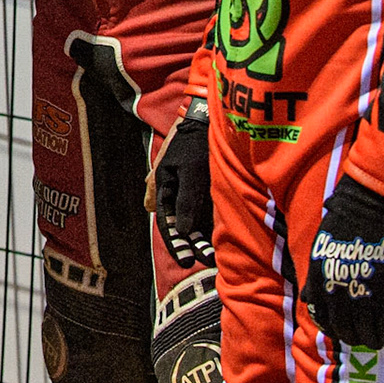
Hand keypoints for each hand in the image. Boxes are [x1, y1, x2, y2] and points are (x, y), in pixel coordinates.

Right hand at [150, 100, 214, 266]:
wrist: (206, 120)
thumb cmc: (195, 143)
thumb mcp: (189, 172)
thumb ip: (186, 201)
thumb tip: (184, 231)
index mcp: (163, 187)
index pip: (168, 223)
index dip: (176, 244)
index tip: (186, 262)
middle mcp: (174, 192)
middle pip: (180, 225)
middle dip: (192, 244)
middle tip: (205, 260)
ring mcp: (187, 190)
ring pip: (192, 220)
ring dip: (202, 237)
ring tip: (214, 254)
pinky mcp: (201, 188)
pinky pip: (203, 211)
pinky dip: (209, 224)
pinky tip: (220, 236)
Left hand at [299, 175, 383, 348]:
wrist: (370, 206)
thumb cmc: (345, 220)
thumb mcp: (321, 249)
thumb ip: (317, 275)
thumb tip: (309, 297)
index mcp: (319, 279)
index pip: (320, 317)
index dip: (331, 327)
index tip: (340, 329)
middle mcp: (336, 290)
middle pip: (343, 329)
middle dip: (352, 335)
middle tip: (361, 336)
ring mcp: (361, 294)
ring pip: (364, 333)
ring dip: (369, 339)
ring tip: (376, 339)